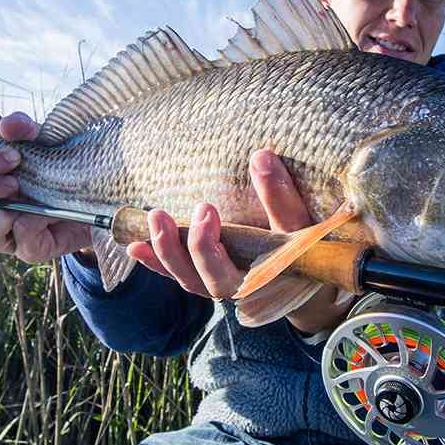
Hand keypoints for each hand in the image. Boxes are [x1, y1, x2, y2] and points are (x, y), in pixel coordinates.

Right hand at [0, 112, 91, 263]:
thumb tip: (7, 126)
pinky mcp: (31, 250)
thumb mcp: (47, 142)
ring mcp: (8, 235)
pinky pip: (22, 242)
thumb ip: (25, 129)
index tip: (15, 155)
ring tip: (23, 200)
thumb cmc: (65, 168)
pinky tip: (53, 212)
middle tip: (16, 179)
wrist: (100, 195)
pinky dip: (35, 223)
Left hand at [127, 149, 346, 332]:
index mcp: (258, 281)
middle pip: (198, 278)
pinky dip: (156, 263)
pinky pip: (178, 276)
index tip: (205, 208)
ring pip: (185, 278)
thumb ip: (280, 196)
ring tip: (151, 219)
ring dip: (163, 252)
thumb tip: (261, 155)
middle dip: (180, 246)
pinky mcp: (208, 277)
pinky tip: (135, 245)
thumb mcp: (300, 223)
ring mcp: (219, 284)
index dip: (207, 245)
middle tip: (164, 214)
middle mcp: (236, 289)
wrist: (309, 276)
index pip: (226, 272)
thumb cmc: (307, 246)